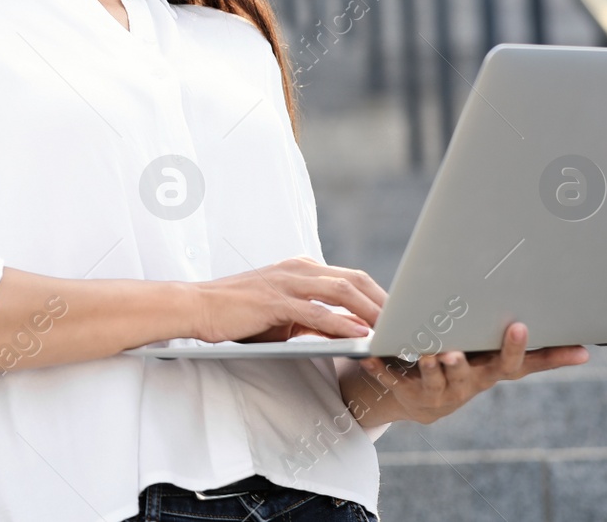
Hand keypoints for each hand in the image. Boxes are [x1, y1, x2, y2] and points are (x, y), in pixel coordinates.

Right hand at [188, 256, 385, 343]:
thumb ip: (317, 319)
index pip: (352, 278)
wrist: (197, 308)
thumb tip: (352, 332)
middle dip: (385, 302)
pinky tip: (359, 338)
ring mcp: (287, 282)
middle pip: (354, 280)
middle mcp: (298, 269)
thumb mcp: (285, 316)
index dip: (380, 297)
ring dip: (371, 312)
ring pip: (341, 291)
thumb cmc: (240, 315)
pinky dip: (341, 324)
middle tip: (409, 324)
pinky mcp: (275, 301)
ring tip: (394, 331)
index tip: (401, 317)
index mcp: (302, 268)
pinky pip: (316, 312)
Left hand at [354, 322, 587, 424]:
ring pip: (437, 379)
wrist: (416, 400)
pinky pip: (392, 380)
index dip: (522, 349)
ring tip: (432, 352)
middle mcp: (467, 384)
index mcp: (489, 372)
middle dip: (475, 360)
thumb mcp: (492, 359)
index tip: (523, 326)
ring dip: (435, 366)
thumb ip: (527, 351)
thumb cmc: (462, 367)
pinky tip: (372, 356)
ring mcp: (437, 391)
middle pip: (474, 373)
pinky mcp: (406, 392)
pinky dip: (382, 368)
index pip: (514, 365)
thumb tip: (586, 348)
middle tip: (472, 346)